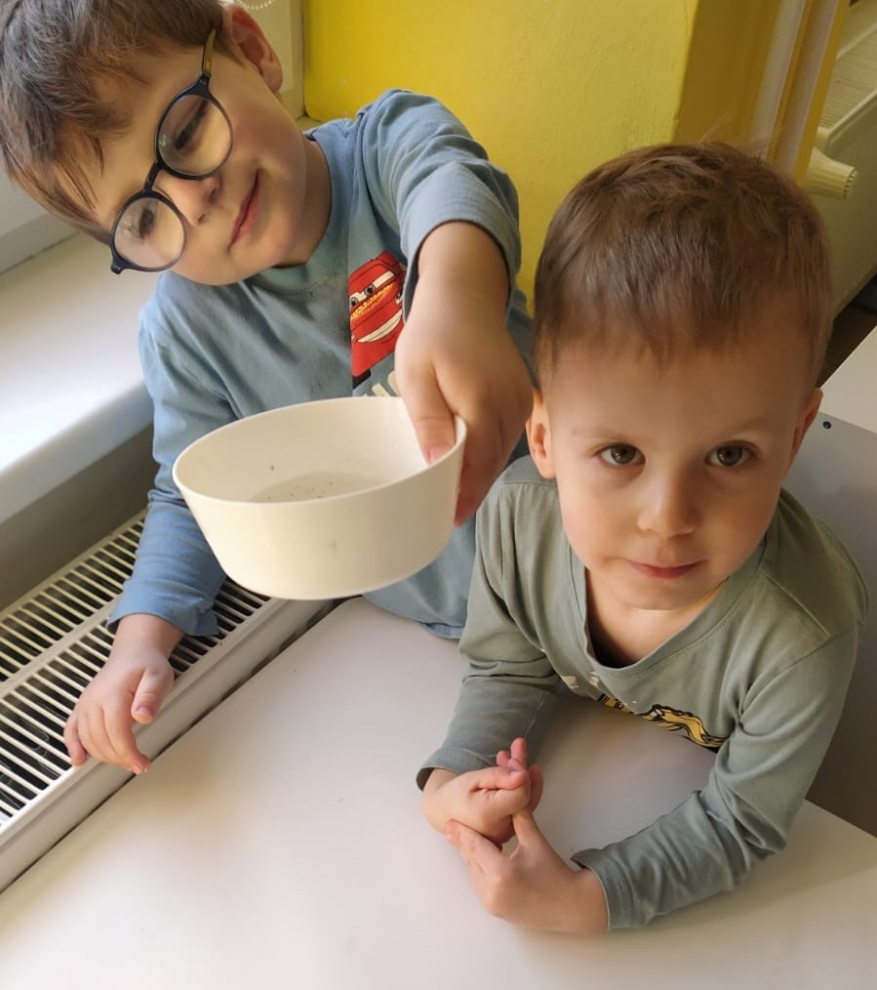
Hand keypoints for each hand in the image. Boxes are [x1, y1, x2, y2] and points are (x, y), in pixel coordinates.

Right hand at [63, 614, 179, 772]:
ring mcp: (86, 704)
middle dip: (119, 757)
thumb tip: (143, 716)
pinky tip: (78, 759)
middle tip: (138, 764)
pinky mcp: (82, 707)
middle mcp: (95, 700)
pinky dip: (72, 746)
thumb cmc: (147, 665)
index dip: (127, 752)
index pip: (116, 732)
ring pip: (87, 739)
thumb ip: (151, 696)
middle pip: (100, 740)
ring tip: (124, 760)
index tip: (141, 763)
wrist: (133, 652)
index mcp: (114, 694)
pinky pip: (71, 729)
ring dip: (104, 756)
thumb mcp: (159, 676)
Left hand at [395, 222, 531, 522]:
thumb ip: (430, 421)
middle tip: (440, 517)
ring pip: (500, 455)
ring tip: (451, 499)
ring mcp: (521, 403)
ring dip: (478, 477)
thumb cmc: (433, 333)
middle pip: (491, 465)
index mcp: (482, 403)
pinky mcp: (523, 399)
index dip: (461, 496)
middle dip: (469, 493)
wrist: (465, 294)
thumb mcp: (417, 375)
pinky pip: (505, 439)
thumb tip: (441, 467)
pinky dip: (487, 456)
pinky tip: (466, 466)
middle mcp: (510, 407)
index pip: (476, 465)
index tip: (442, 520)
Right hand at [423, 738, 542, 845]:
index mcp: (489, 816)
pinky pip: (523, 807)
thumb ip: (497, 777)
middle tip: (517, 745)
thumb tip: (523, 775)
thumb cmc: (455, 795)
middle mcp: (501, 830)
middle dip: (523, 768)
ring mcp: (507, 833)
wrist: (445, 813)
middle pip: (526, 797)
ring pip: (528, 801)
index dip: (521, 773)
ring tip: (513, 754)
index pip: (520, 794)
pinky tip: (516, 772)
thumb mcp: (471, 779)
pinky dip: (520, 787)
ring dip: (523, 776)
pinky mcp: (510, 830)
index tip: (510, 757)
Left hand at [446, 811, 608, 932]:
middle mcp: (491, 891)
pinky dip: (478, 870)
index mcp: (500, 872)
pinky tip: (478, 857)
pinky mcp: (494, 910)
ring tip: (463, 839)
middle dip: (464, 842)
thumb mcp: (535, 840)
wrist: (571, 906)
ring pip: (474, 872)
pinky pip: (480, 884)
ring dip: (470, 856)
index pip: (474, 846)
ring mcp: (491, 904)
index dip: (462, 832)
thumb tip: (510, 792)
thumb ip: (518, 816)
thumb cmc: (554, 872)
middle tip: (452, 827)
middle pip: (471, 859)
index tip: (449, 821)